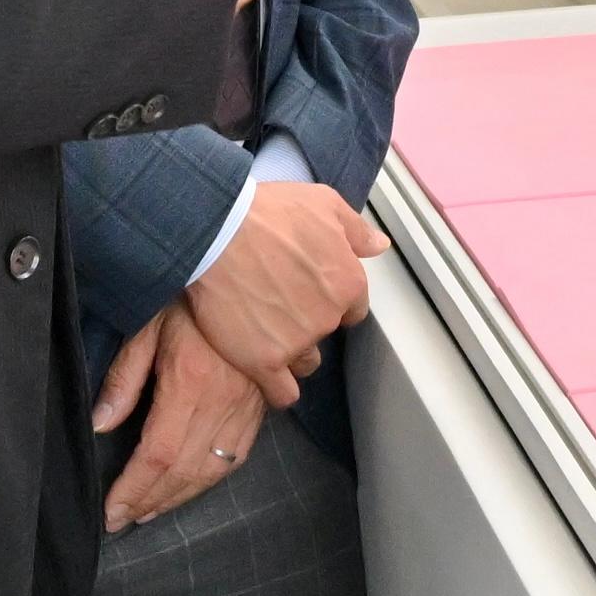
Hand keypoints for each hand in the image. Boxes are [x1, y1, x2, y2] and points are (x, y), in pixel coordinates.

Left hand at [92, 306, 263, 531]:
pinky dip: (213, 478)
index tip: (112, 511)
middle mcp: (222, 399)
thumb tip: (100, 425)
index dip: (134, 490)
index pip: (158, 455)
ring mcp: (247, 403)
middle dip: (152, 501)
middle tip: (124, 519)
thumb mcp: (147, 326)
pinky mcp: (262, 402)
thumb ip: (123, 379)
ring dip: (181, 497)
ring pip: (214, 468)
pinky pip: (239, 454)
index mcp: (189, 381)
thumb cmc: (190, 294)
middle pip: (186, 471)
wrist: (244, 269)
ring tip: (151, 510)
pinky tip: (193, 485)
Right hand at [180, 180, 386, 408]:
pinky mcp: (263, 362)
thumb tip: (379, 245)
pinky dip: (278, 388)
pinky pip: (283, 392)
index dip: (332, 299)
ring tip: (264, 331)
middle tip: (278, 300)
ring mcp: (297, 343)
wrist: (216, 232)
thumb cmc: (269, 212)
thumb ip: (355, 230)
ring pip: (305, 361)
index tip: (309, 290)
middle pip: (325, 331)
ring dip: (292, 351)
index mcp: (348, 283)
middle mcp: (328, 317)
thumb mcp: (323, 203)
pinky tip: (266, 373)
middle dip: (308, 320)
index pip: (353, 307)